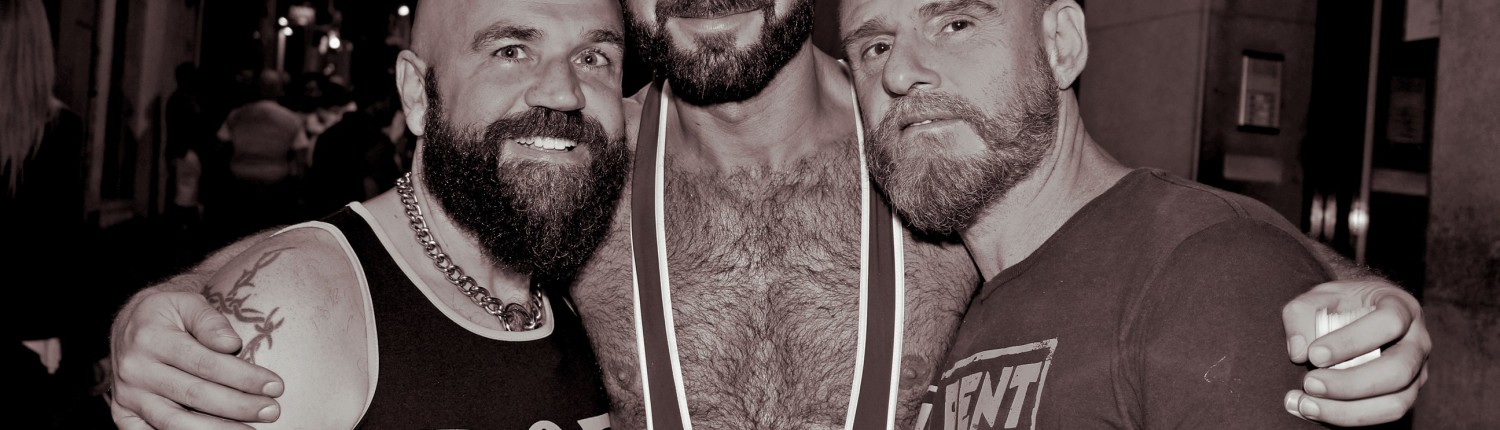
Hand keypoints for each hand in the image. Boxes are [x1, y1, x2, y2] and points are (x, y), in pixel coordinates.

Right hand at [109, 291, 285, 428]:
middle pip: (194, 395)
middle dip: (238, 406)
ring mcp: (127, 396)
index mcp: (151, 338)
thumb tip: (231, 344)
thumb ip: (211, 321)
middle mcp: (135, 370)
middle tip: (272, 411)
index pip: (205, 363)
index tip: (275, 386)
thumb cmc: (168, 314)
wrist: (128, 325)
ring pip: (175, 422)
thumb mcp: (188, 303)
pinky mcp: (123, 414)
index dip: (243, 377)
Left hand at [1280, 279, 1429, 425]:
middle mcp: (1417, 343)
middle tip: (1309, 384)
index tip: (1314, 354)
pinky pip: (1380, 416)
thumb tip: (1298, 353)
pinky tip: (1308, 409)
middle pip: (1398, 371)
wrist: (1360, 312)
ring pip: (1395, 404)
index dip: (1351, 341)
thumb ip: (1301, 315)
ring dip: (1346, 411)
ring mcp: (1416, 374)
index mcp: (1401, 308)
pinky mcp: (1403, 396)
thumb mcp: (1317, 296)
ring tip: (1304, 404)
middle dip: (1350, 384)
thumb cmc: (1340, 303)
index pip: (1388, 323)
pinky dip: (1343, 417)